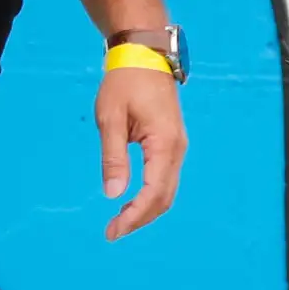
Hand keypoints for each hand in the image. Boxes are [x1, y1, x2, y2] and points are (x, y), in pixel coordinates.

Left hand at [95, 67, 186, 240]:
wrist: (145, 57)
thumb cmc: (125, 83)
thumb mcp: (111, 119)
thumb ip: (113, 158)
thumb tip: (113, 194)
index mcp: (164, 145)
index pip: (153, 192)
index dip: (135, 216)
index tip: (113, 230)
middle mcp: (177, 152)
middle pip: (164, 199)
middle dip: (140, 219)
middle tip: (112, 232)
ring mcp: (178, 150)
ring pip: (167, 193)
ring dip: (146, 211)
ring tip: (120, 221)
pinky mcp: (172, 147)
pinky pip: (165, 181)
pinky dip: (150, 197)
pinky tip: (132, 202)